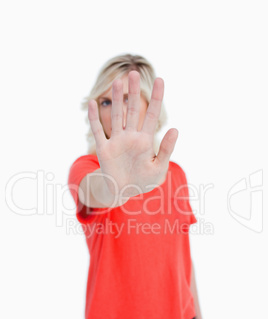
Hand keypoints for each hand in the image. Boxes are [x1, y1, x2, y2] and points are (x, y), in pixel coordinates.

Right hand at [88, 71, 177, 198]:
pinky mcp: (104, 149)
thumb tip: (176, 129)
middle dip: (133, 93)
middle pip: (132, 110)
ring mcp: (117, 141)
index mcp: (146, 140)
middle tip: (133, 74)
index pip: (152, 114)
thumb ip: (167, 149)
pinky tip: (93, 103)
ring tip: (118, 82)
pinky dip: (94, 118)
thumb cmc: (144, 181)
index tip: (160, 80)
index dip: (156, 97)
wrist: (124, 193)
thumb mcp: (159, 168)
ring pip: (116, 116)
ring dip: (117, 100)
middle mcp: (131, 136)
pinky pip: (98, 131)